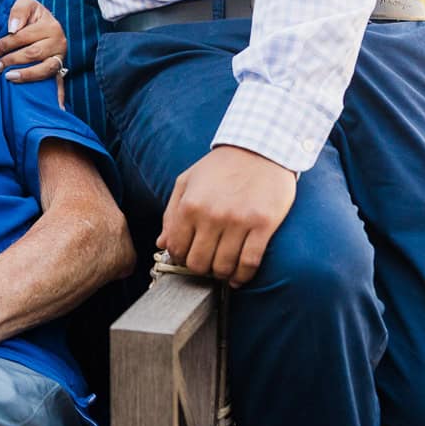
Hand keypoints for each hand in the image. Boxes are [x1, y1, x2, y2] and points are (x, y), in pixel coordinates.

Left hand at [0, 0, 67, 100]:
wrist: (44, 23)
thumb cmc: (30, 15)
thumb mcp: (26, 4)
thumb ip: (19, 12)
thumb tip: (13, 29)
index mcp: (50, 25)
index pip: (23, 36)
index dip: (5, 43)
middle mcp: (59, 42)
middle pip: (33, 53)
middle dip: (12, 60)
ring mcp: (60, 58)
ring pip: (45, 70)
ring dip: (26, 75)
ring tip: (9, 78)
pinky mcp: (59, 71)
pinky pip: (58, 85)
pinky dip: (58, 96)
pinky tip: (56, 108)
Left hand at [157, 145, 296, 287]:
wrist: (260, 149)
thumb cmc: (220, 166)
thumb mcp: (187, 181)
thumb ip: (171, 213)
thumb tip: (162, 244)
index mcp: (190, 205)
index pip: (177, 249)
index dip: (180, 259)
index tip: (188, 258)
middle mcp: (212, 215)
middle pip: (199, 263)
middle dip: (200, 269)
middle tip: (206, 264)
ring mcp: (239, 221)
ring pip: (224, 267)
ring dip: (221, 274)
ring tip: (222, 269)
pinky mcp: (263, 225)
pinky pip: (250, 263)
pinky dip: (243, 276)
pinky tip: (239, 277)